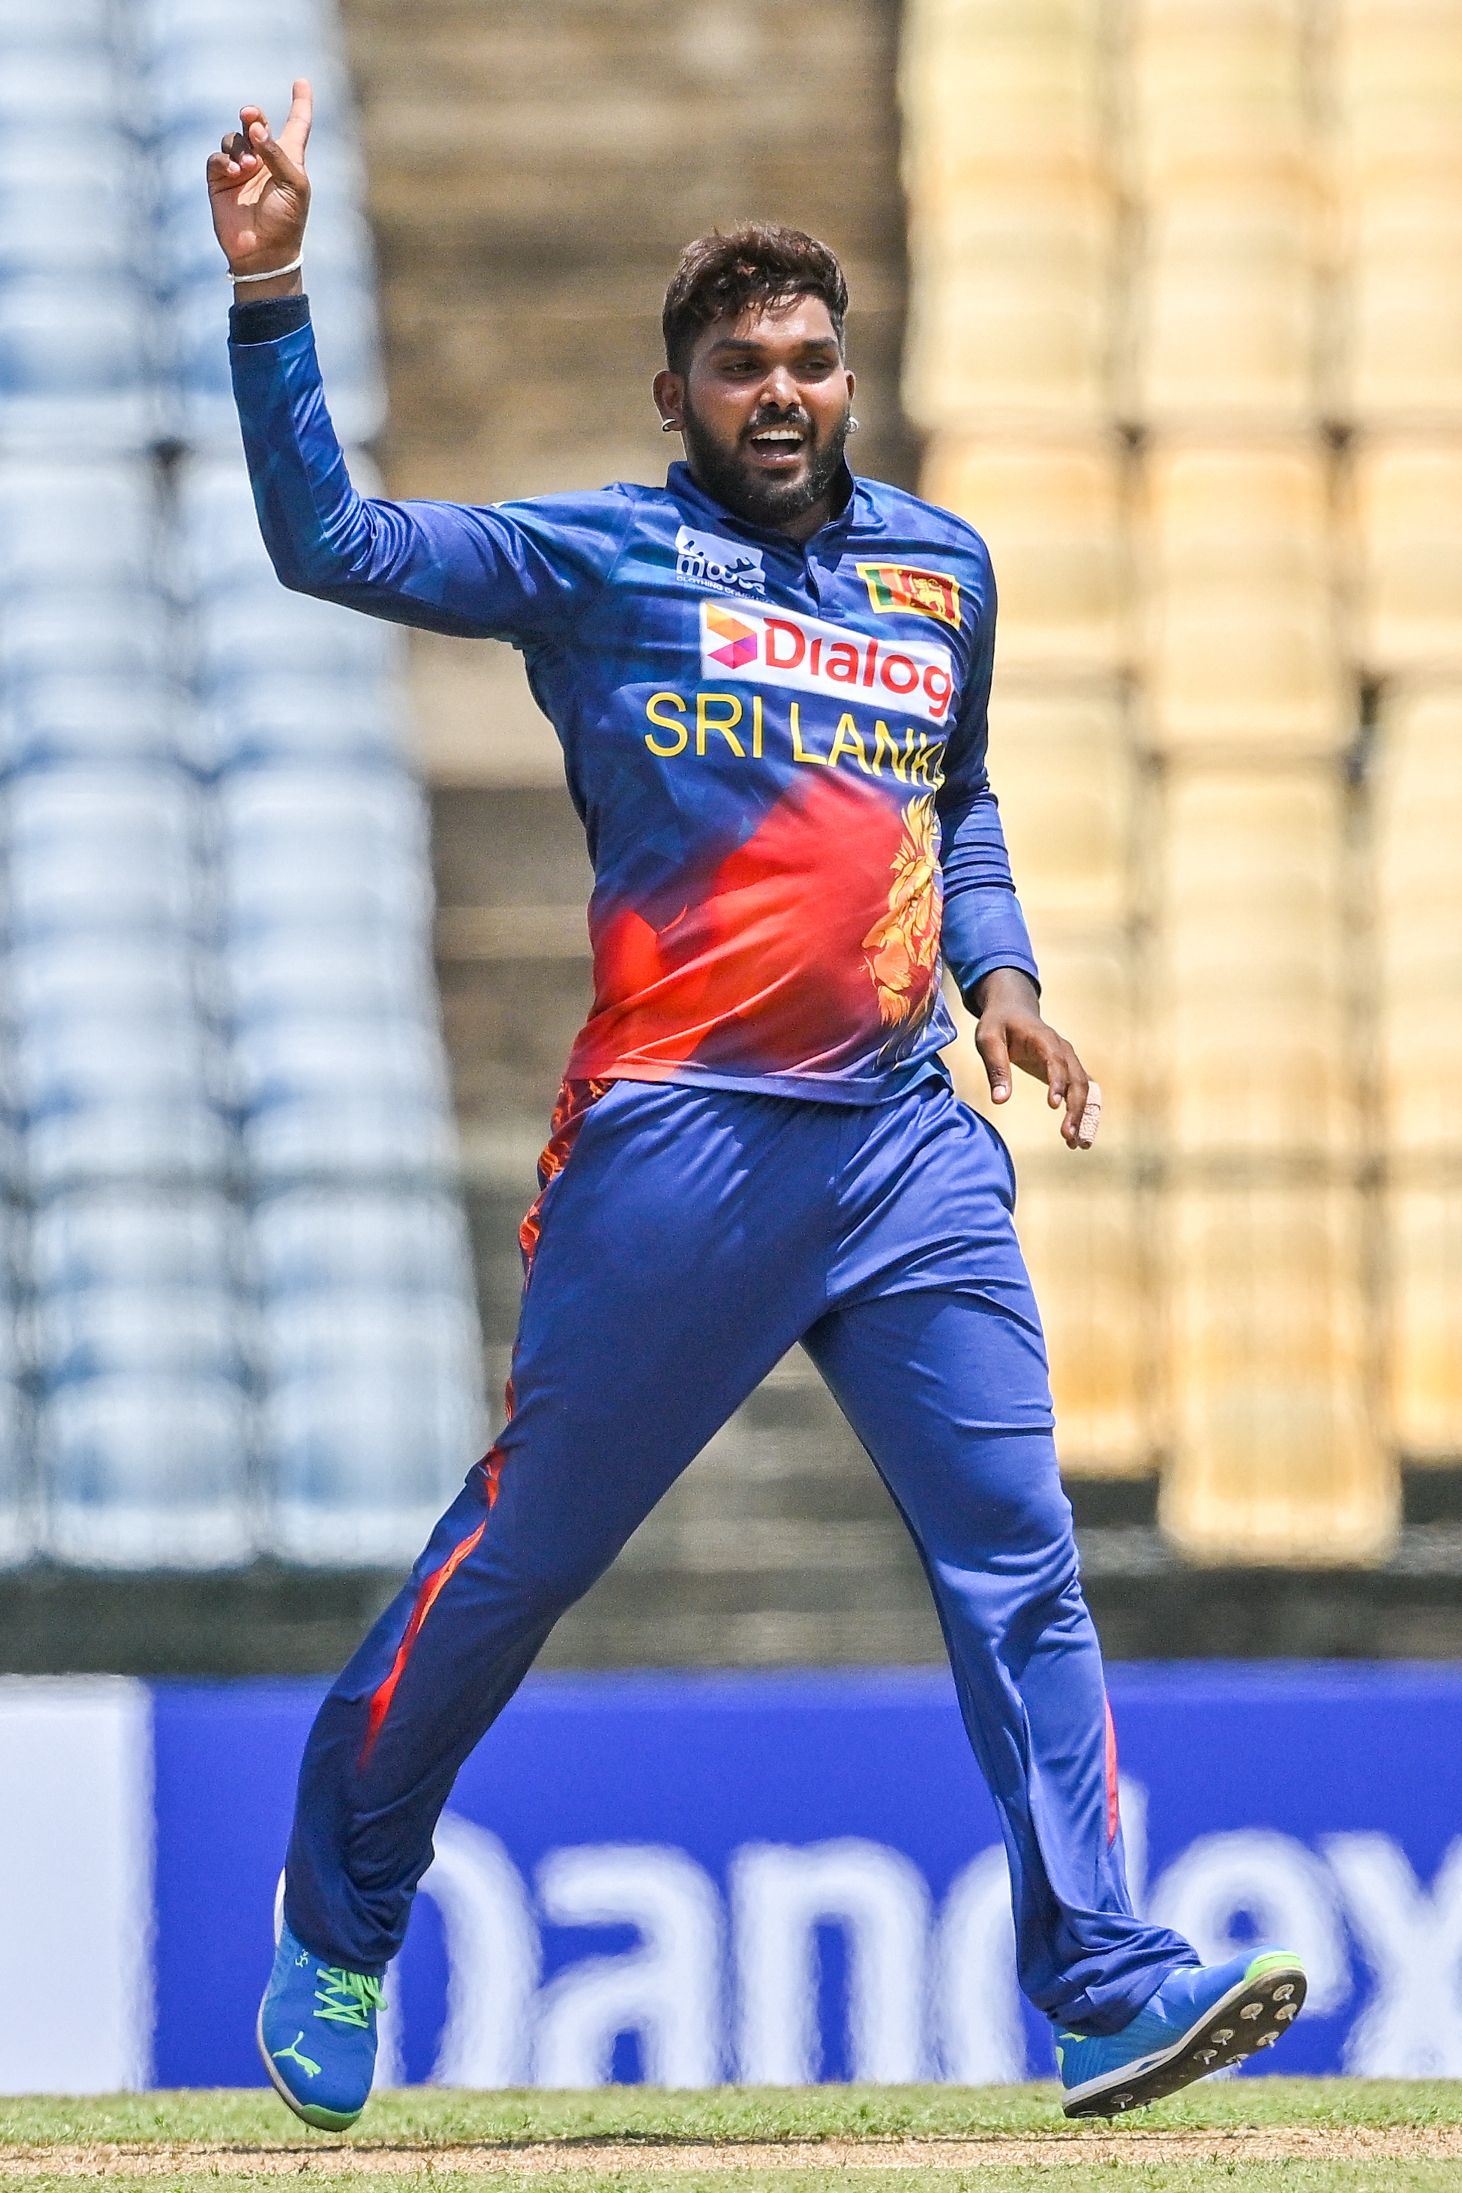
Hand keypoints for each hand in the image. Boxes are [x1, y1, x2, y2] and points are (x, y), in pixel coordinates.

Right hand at [207, 79, 312, 287]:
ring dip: (241, 147)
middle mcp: (264, 160)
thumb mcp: (293, 184)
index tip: (301, 82)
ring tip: (248, 167)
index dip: (300, 103)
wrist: (263, 252)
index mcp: (289, 159)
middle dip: (253, 115)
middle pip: (256, 123)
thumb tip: (255, 127)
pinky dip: (225, 160)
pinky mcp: (220, 180)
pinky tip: (235, 172)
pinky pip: (217, 158)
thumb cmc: (286, 220)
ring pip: (234, 138)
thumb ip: (277, 153)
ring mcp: (241, 169)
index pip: (296, 124)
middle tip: (251, 116)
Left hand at [971, 966, 1101, 1149]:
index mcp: (1045, 1039)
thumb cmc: (998, 1024)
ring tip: (1078, 1144)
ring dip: (1084, 1116)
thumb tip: (999, 1100)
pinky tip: (1078, 1136)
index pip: (1056, 1062)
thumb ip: (996, 1068)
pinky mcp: (1068, 1071)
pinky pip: (1082, 1093)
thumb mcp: (988, 1040)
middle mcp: (1064, 1050)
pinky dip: (1083, 1113)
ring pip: (1085, 1090)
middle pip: (1078, 1080)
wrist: (1013, 1009)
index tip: (1054, 1106)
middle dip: (1076, 1109)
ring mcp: (1069, 1061)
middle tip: (1069, 1136)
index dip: (1057, 1083)